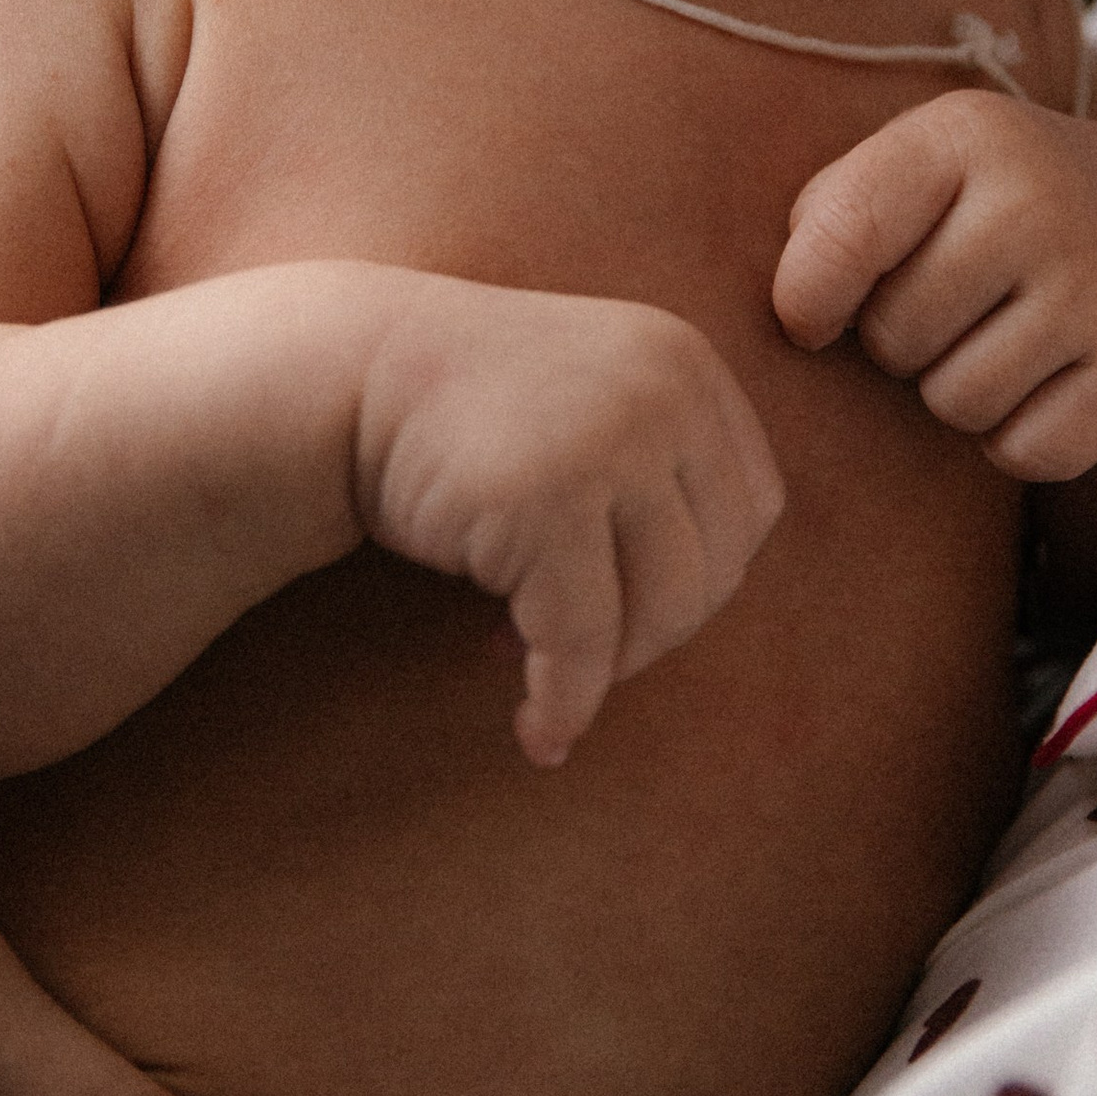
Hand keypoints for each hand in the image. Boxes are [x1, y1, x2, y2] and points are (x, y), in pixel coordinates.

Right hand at [352, 279, 783, 765]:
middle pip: (716, 569)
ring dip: (608, 672)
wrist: (344, 375)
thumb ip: (663, 462)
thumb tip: (706, 606)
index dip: (702, 577)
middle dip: (652, 634)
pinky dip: (564, 703)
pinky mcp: (547, 499)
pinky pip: (582, 639)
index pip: (752, 509)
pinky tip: (535, 732)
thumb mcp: (591, 400)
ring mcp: (610, 441)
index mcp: (686, 364)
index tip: (629, 606)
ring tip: (538, 677)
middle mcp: (665, 392)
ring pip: (661, 612)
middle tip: (576, 655)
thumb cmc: (469, 412)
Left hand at [774, 93, 1096, 480]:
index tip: (812, 316)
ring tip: (993, 341)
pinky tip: (1041, 384)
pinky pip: (1026, 452)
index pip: (844, 235)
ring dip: (957, 394)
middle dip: (900, 344)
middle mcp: (1040, 202)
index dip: (805, 300)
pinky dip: (1017, 441)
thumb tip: (793, 312)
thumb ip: (832, 218)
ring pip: (958, 402)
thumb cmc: (989, 206)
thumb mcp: (917, 167)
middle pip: (895, 337)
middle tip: (948, 312)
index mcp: (966, 137)